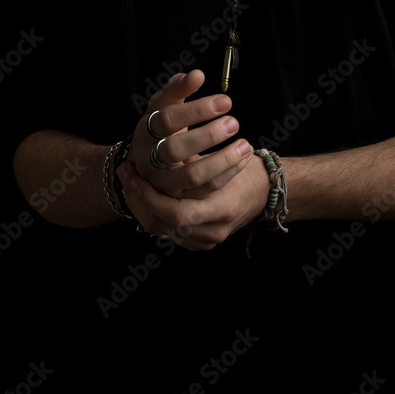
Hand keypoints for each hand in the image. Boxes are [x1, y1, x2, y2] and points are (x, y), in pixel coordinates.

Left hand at [118, 152, 268, 250]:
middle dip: (140, 199)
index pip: (175, 212)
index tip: (135, 171)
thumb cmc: (245, 168)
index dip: (150, 195)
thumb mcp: (222, 159)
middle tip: (128, 173)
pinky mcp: (201, 242)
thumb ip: (193, 161)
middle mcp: (211, 230)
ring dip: (142, 205)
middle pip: (162, 224)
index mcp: (219, 209)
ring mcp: (206, 240)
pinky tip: (144, 194)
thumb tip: (164, 151)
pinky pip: (170, 232)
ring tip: (131, 180)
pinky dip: (154, 213)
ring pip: (161, 229)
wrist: (265, 192)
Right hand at [129, 70, 253, 198]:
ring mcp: (163, 182)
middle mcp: (149, 159)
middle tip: (233, 122)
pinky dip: (228, 174)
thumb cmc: (162, 126)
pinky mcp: (180, 198)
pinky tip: (244, 158)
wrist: (149, 161)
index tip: (225, 101)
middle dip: (207, 136)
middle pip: (174, 150)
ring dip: (222, 160)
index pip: (166, 120)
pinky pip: (205, 190)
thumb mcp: (164, 105)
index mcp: (145, 131)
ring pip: (192, 175)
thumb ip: (178, 88)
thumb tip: (197, 75)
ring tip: (245, 144)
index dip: (196, 110)